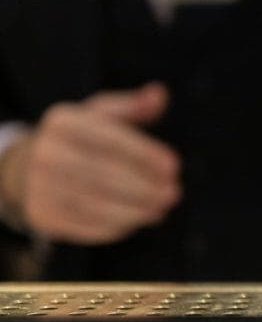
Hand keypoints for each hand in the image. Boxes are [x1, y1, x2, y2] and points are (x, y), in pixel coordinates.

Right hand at [0, 82, 180, 243]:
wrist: (28, 168)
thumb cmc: (80, 139)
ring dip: (135, 211)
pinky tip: (138, 220)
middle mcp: (46, 153)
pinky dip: (117, 227)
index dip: (145, 154)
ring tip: (161, 210)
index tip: (174, 166)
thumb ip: (133, 106)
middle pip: (103, 175)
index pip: (110, 140)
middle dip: (144, 187)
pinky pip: (85, 226)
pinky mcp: (42, 216)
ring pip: (95, 205)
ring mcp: (39, 187)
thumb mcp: (101, 115)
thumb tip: (160, 94)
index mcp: (64, 122)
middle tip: (173, 193)